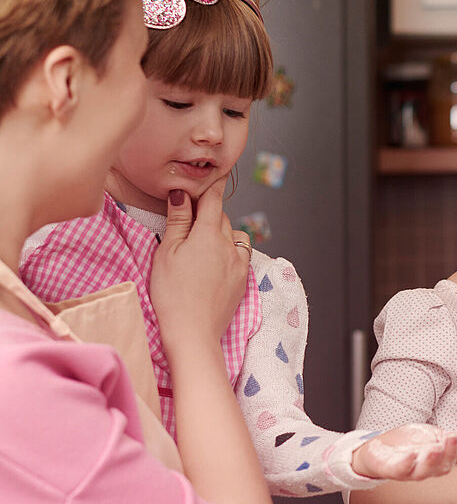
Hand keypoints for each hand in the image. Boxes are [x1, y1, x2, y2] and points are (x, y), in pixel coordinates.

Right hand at [149, 182, 250, 346]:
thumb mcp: (167, 252)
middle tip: (190, 218)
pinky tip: (215, 261)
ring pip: (235, 236)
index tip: (215, 172)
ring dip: (222, 233)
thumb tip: (183, 194)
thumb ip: (178, 221)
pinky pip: (241, 255)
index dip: (211, 186)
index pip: (214, 200)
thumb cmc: (171, 292)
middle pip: (223, 218)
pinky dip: (231, 251)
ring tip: (201, 245)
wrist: (193, 331)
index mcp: (210, 234)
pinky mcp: (243, 280)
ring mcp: (240, 263)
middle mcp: (230, 245)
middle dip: (209, 214)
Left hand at [353, 424, 456, 481]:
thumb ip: (454, 439)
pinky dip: (407, 464)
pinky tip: (412, 455)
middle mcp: (427, 470)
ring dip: (432, 460)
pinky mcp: (392, 470)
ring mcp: (409, 472)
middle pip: (442, 467)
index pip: (455, 458)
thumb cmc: (409, 444)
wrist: (380, 448)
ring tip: (436, 448)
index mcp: (439, 462)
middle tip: (453, 437)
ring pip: (424, 472)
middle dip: (449, 452)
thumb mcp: (434, 436)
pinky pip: (401, 471)